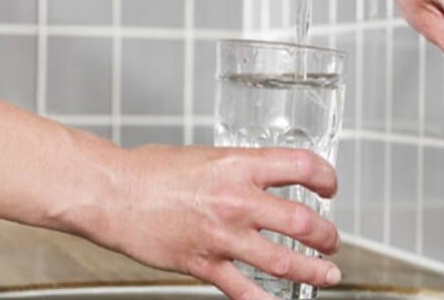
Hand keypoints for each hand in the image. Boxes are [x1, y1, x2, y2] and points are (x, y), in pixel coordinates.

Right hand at [90, 146, 341, 299]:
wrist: (112, 193)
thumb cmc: (151, 171)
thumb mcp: (206, 156)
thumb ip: (239, 169)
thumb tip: (263, 176)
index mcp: (239, 165)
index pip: (303, 166)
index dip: (326, 177)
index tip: (329, 186)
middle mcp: (237, 200)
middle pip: (302, 221)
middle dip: (327, 235)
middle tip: (332, 240)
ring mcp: (222, 235)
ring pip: (283, 260)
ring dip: (313, 270)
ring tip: (328, 274)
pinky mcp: (203, 263)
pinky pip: (244, 290)